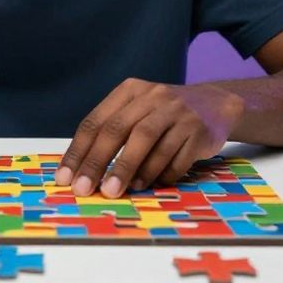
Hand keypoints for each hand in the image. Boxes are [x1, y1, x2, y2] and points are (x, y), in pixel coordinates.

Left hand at [56, 78, 245, 197]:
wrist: (217, 104)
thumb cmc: (164, 114)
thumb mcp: (138, 109)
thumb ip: (113, 132)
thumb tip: (84, 170)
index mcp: (129, 91)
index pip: (95, 122)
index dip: (78, 151)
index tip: (65, 177)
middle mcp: (152, 97)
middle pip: (117, 130)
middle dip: (97, 162)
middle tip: (84, 189)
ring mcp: (178, 111)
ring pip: (146, 141)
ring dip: (127, 169)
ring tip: (114, 191)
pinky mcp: (199, 129)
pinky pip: (175, 156)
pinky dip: (158, 172)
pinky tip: (146, 184)